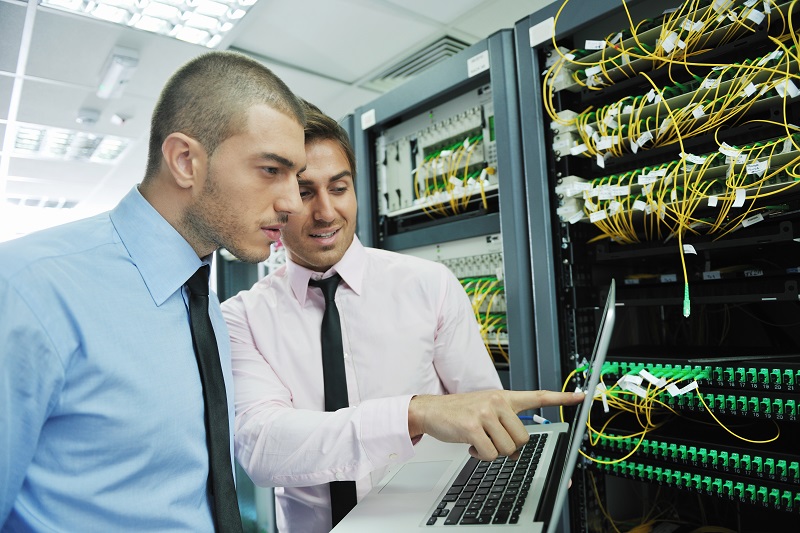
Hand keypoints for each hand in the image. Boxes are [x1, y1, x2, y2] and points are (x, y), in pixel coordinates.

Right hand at [408, 389, 584, 460]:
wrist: (432, 410)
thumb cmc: (461, 412)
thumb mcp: (486, 412)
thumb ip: (506, 426)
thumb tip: (516, 452)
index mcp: (505, 397)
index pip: (538, 396)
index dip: (562, 398)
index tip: (581, 397)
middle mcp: (498, 402)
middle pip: (523, 438)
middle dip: (508, 446)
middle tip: (491, 439)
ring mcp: (485, 413)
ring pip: (507, 449)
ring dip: (493, 451)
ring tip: (479, 439)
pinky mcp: (473, 427)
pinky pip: (489, 454)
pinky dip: (480, 456)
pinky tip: (471, 444)